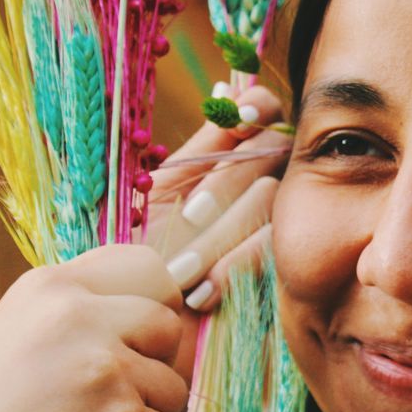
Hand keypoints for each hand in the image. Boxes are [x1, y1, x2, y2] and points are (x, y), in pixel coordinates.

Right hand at [0, 245, 186, 411]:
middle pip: (170, 328)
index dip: (155, 308)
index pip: (148, 270)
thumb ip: (82, 313)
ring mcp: (105, 372)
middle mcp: (81, 318)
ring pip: (174, 388)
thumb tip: (167, 316)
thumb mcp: (18, 330)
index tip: (138, 340)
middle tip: (113, 397)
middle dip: (157, 365)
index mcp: (53, 287)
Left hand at [148, 82, 286, 312]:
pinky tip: (201, 292)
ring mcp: (271, 228)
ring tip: (180, 269)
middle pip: (267, 155)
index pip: (264, 114)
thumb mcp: (154, 191)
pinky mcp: (279, 272)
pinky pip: (268, 253)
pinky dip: (232, 270)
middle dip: (224, 188)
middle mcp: (254, 186)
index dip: (258, 109)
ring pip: (268, 203)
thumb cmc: (132, 259)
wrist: (133, 323)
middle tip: (190, 219)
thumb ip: (201, 145)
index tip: (242, 118)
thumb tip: (228, 87)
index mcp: (223, 160)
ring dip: (218, 238)